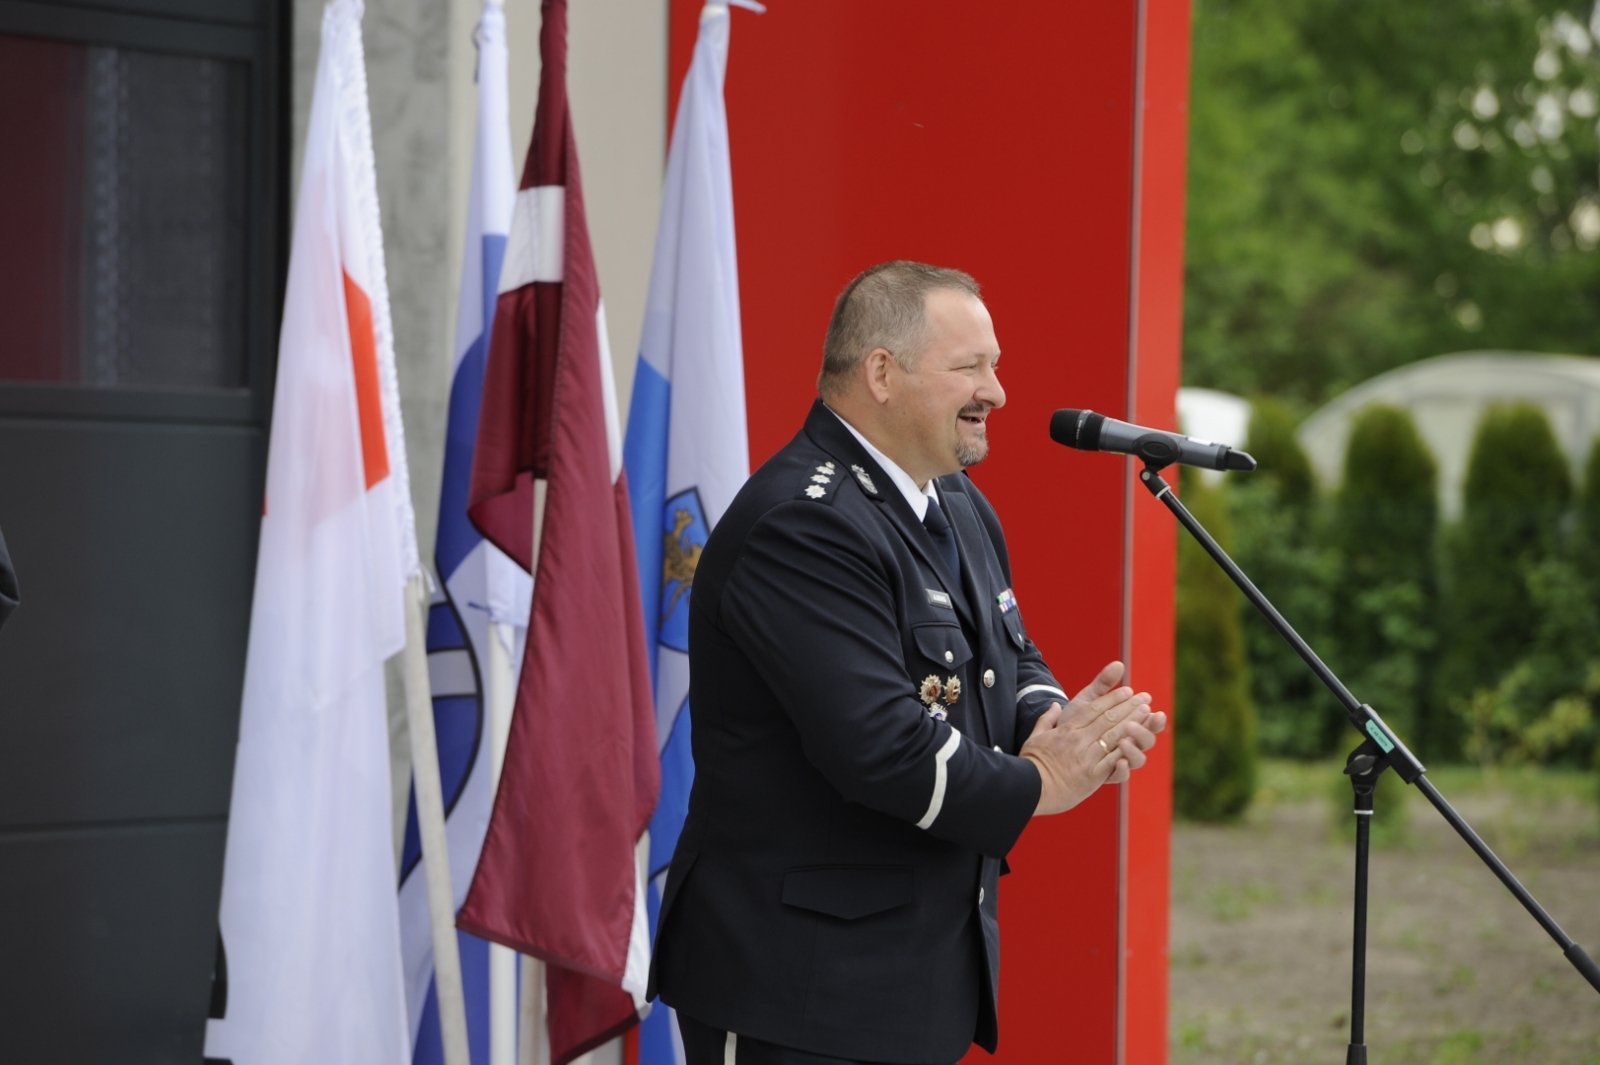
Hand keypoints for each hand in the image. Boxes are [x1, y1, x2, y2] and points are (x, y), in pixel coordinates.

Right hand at [1018, 661, 1165, 815]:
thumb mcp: (1035, 736)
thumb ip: (1047, 719)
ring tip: (1146, 713)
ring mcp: (1087, 758)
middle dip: (1128, 706)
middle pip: (1108, 719)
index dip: (1112, 698)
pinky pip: (1113, 761)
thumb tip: (1055, 706)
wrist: (1028, 789)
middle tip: (1144, 698)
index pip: (1094, 709)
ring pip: (1114, 736)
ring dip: (1132, 723)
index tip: (1126, 690)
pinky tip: (1139, 741)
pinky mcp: (1092, 776)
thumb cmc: (1031, 763)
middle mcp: (1079, 741)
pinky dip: (1127, 751)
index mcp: (1066, 730)